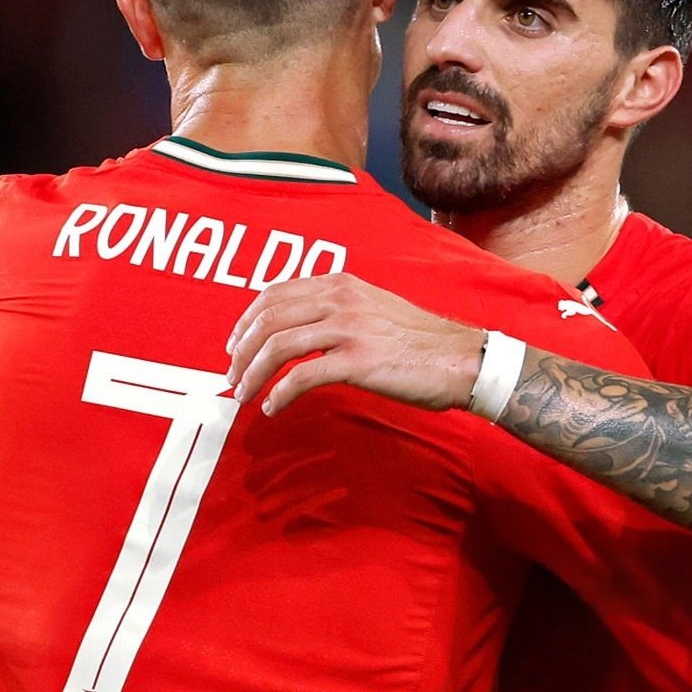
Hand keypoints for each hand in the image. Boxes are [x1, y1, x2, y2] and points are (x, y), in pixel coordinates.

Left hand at [226, 274, 484, 414]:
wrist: (460, 360)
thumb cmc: (419, 343)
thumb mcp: (374, 310)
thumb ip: (337, 312)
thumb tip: (300, 333)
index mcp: (340, 284)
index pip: (274, 293)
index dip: (246, 320)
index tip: (234, 345)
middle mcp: (340, 300)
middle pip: (269, 320)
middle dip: (241, 350)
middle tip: (231, 376)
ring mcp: (348, 329)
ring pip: (278, 347)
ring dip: (253, 374)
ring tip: (242, 395)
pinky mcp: (357, 362)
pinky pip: (301, 377)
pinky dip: (279, 394)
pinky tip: (272, 407)